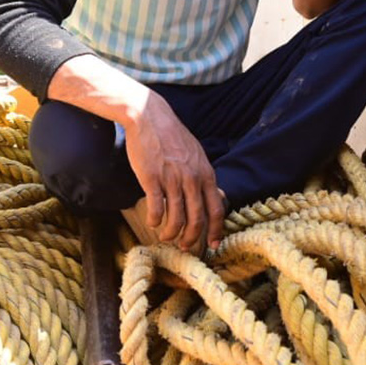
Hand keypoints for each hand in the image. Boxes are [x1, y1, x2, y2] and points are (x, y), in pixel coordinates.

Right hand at [121, 91, 224, 251]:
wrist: (149, 117)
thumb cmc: (172, 136)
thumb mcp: (196, 154)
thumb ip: (204, 175)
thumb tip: (215, 195)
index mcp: (206, 174)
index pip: (216, 210)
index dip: (216, 232)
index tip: (213, 245)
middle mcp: (192, 179)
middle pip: (197, 220)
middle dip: (192, 239)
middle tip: (185, 247)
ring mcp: (172, 179)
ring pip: (176, 219)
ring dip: (171, 234)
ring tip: (165, 237)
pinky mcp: (152, 178)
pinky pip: (156, 208)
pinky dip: (154, 220)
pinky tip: (152, 222)